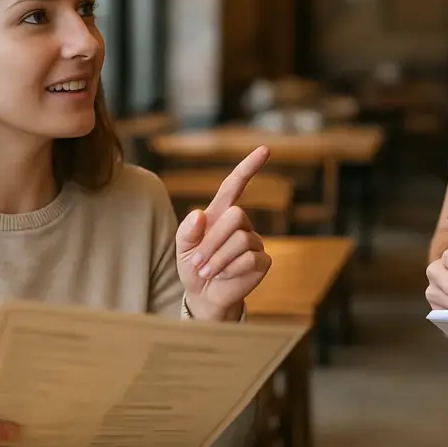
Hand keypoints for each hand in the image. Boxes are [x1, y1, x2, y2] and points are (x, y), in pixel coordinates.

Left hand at [176, 146, 272, 320]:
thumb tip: (199, 214)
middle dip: (213, 241)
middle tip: (198, 262)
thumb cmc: (194, 267)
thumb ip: (186, 231)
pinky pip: (249, 259)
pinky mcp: (262, 261)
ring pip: (241, 240)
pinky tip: (224, 277)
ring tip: (207, 272)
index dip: (249, 167)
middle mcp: (240, 223)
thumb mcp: (182, 249)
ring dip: (218, 259)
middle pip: (236, 215)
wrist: (204, 296)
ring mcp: (254, 241)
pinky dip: (230, 270)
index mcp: (220, 213)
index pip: (236, 184)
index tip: (265, 150)